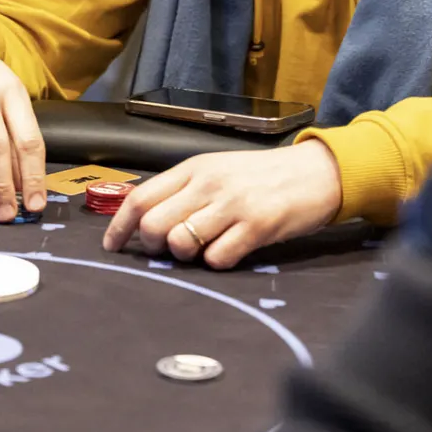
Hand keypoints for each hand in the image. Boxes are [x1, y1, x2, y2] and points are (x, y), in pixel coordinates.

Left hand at [101, 141, 342, 269]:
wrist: (318, 172)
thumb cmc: (264, 175)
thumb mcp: (220, 169)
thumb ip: (185, 190)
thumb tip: (146, 218)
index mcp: (195, 168)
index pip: (140, 198)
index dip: (119, 227)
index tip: (112, 246)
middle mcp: (209, 184)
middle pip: (153, 225)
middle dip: (153, 246)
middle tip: (170, 249)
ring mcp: (233, 205)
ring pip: (180, 243)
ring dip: (185, 256)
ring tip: (204, 248)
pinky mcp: (257, 226)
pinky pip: (217, 259)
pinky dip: (217, 263)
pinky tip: (230, 252)